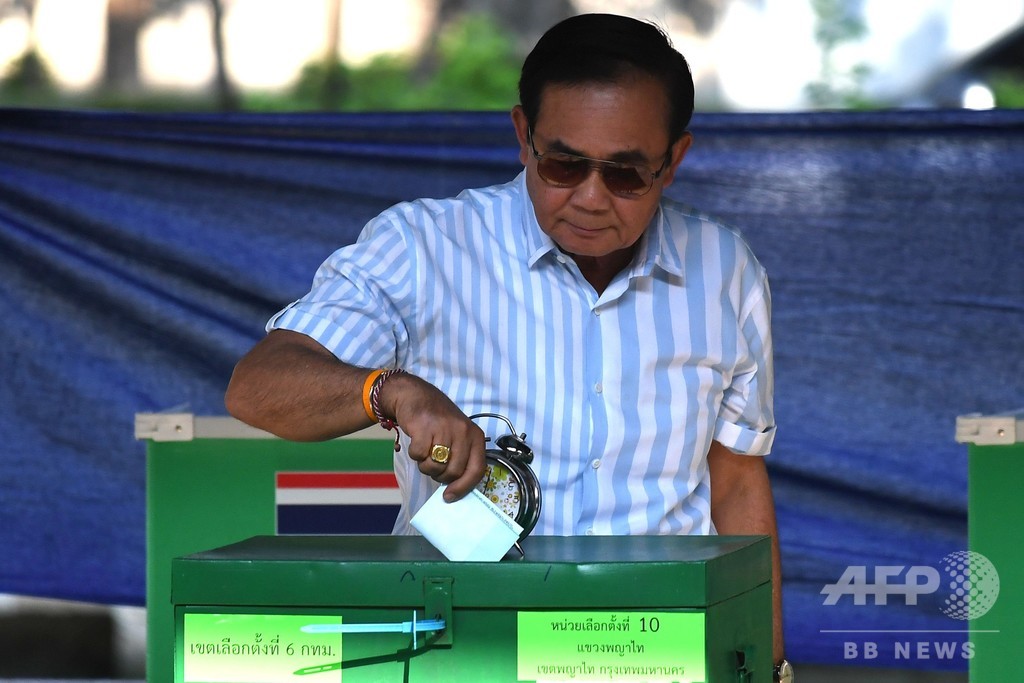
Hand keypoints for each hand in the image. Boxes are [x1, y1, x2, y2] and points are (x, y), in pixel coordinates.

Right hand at [378, 373, 486, 501]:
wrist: (415, 395)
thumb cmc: (437, 420)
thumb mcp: (457, 436)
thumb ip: (460, 458)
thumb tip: (455, 489)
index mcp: (475, 436)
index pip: (477, 470)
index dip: (464, 488)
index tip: (450, 496)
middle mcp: (463, 432)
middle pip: (453, 472)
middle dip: (439, 475)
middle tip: (433, 465)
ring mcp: (445, 429)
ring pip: (435, 467)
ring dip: (425, 465)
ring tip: (425, 451)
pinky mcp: (425, 428)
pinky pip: (419, 455)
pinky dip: (414, 454)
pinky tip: (416, 441)